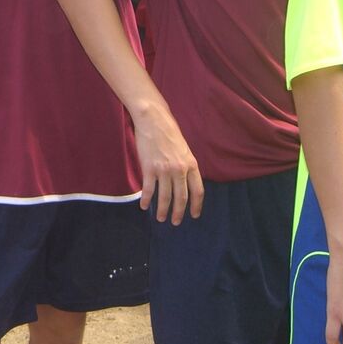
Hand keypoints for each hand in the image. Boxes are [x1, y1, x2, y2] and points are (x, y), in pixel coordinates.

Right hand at [134, 108, 202, 223]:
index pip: (197, 191)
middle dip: (179, 212)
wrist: (153, 121)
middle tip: (175, 222)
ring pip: (165, 196)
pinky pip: (149, 189)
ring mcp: (164, 170)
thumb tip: (186, 183)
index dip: (196, 205)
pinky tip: (144, 206)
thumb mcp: (185, 150)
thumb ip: (186, 166)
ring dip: (163, 210)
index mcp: (191, 165)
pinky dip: (146, 199)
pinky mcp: (149, 168)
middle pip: (181, 197)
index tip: (194, 215)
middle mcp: (179, 170)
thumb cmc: (169, 133)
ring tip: (161, 218)